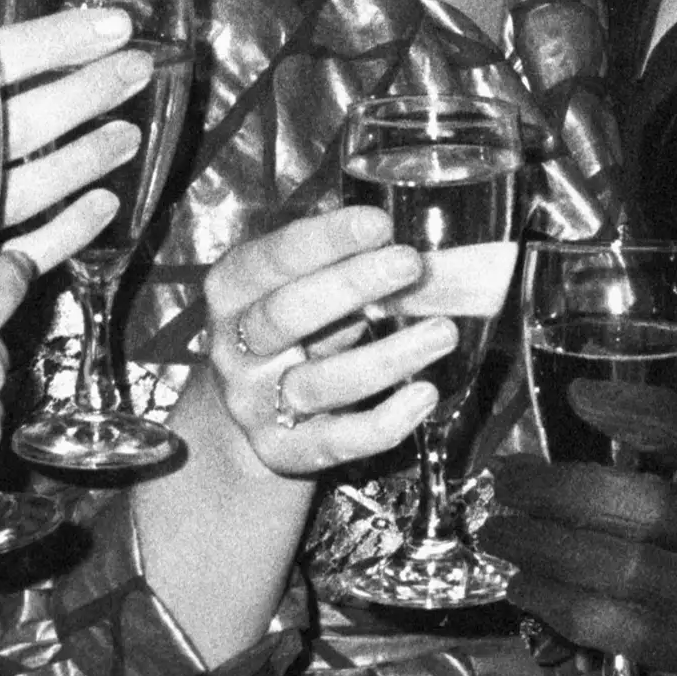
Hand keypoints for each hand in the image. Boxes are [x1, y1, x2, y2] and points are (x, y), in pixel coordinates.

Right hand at [0, 5, 148, 276]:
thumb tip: (19, 40)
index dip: (58, 40)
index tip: (117, 25)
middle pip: (21, 123)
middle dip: (87, 94)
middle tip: (140, 68)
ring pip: (29, 188)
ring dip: (87, 159)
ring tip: (132, 135)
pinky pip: (25, 252)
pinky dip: (71, 230)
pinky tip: (109, 205)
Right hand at [192, 207, 444, 476]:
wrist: (249, 414)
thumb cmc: (290, 331)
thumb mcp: (295, 287)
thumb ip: (334, 261)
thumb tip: (406, 225)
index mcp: (233, 292)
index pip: (271, 259)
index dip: (324, 239)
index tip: (379, 223)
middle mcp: (235, 349)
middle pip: (285, 315)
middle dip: (351, 285)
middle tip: (411, 263)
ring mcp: (256, 405)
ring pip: (319, 383)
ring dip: (386, 357)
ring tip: (442, 333)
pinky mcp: (284, 452)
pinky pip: (337, 441)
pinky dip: (385, 421)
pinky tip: (424, 394)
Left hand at [480, 382, 676, 675]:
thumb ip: (645, 467)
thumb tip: (528, 461)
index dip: (644, 413)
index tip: (579, 396)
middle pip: (647, 506)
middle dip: (561, 490)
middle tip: (506, 483)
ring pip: (622, 569)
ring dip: (544, 549)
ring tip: (498, 534)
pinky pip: (614, 626)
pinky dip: (557, 603)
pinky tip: (523, 587)